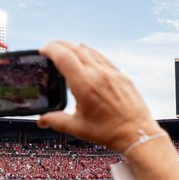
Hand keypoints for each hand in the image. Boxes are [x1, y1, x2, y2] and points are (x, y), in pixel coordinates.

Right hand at [36, 41, 158, 151]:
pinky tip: (88, 57)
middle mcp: (98, 74)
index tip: (43, 50)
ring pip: (90, 51)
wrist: (137, 134)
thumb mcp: (77, 127)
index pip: (63, 57)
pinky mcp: (122, 75)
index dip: (50, 50)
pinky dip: (91, 53)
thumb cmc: (109, 132)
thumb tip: (42, 120)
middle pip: (75, 49)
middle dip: (59, 45)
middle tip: (50, 48)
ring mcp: (112, 73)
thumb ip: (56, 121)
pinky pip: (103, 58)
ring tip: (66, 51)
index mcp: (84, 85)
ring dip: (75, 47)